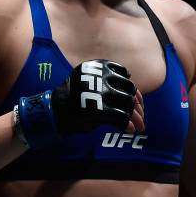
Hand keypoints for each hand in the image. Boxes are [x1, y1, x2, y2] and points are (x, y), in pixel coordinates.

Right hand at [17, 60, 144, 148]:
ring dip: (135, 116)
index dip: (134, 92)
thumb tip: (138, 103)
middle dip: (137, 106)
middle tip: (142, 119)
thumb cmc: (75, 100)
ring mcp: (100, 91)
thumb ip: (113, 90)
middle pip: (129, 90)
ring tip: (138, 126)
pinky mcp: (99, 108)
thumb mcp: (93, 86)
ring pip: (127, 103)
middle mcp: (101, 75)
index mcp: (99, 66)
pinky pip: (121, 116)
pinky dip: (127, 124)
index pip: (125, 76)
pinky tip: (129, 130)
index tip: (139, 104)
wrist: (54, 111)